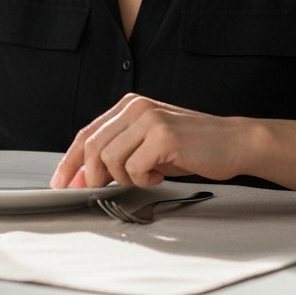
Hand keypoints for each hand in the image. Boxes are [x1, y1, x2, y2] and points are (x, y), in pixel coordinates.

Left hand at [49, 94, 249, 189]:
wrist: (233, 142)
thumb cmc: (192, 147)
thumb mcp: (147, 146)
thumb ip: (116, 156)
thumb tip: (83, 178)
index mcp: (128, 105)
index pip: (87, 134)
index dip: (70, 161)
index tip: (61, 183)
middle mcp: (135, 107)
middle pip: (92, 147)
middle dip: (92, 176)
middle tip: (105, 189)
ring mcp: (149, 119)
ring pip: (110, 159)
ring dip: (126, 178)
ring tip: (149, 175)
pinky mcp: (163, 136)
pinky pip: (135, 168)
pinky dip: (144, 179)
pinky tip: (161, 173)